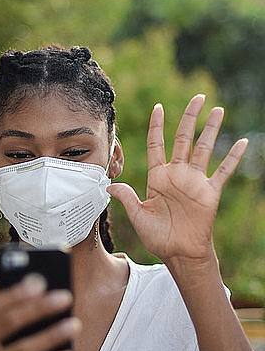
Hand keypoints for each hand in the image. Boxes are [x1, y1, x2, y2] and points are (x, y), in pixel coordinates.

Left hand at [107, 95, 247, 263]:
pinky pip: (223, 171)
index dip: (157, 126)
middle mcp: (177, 175)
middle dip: (190, 117)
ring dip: (211, 129)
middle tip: (197, 97)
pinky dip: (233, 157)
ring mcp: (195, 181)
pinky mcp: (210, 192)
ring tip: (218, 110)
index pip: (157, 144)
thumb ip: (127, 198)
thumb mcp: (138, 216)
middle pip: (183, 139)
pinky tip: (241, 142)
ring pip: (204, 148)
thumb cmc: (158, 237)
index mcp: (158, 177)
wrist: (179, 253)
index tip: (159, 107)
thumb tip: (109, 185)